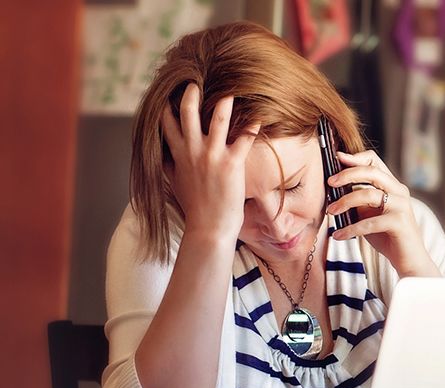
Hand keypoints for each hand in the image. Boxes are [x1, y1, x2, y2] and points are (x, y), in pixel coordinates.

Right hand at [160, 84, 260, 240]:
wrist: (208, 227)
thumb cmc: (195, 207)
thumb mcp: (175, 183)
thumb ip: (170, 165)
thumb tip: (163, 156)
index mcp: (178, 154)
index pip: (167, 123)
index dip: (168, 105)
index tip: (172, 91)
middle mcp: (193, 151)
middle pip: (188, 113)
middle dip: (192, 94)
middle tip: (197, 81)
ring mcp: (212, 156)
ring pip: (217, 120)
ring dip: (224, 102)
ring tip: (231, 89)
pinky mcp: (231, 164)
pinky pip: (244, 139)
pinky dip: (252, 126)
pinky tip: (260, 115)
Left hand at [326, 150, 439, 276]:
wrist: (408, 260)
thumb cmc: (387, 236)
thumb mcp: (369, 213)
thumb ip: (358, 200)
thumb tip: (334, 188)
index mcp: (393, 186)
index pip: (375, 162)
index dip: (355, 158)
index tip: (337, 158)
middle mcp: (399, 192)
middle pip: (371, 172)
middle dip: (347, 174)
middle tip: (330, 183)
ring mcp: (401, 206)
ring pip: (368, 194)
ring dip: (344, 202)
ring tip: (331, 212)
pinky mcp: (399, 222)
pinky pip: (369, 222)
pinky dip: (350, 229)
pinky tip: (338, 235)